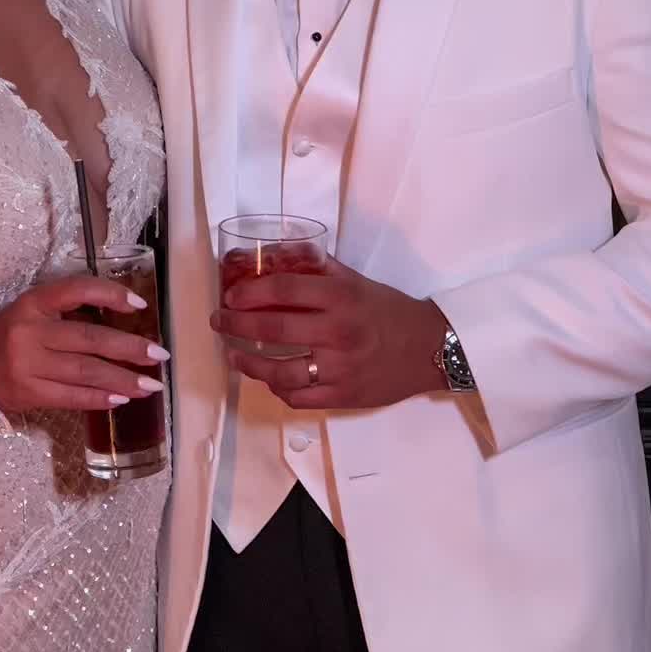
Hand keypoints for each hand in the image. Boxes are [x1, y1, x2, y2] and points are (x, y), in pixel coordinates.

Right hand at [0, 273, 167, 413]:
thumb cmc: (10, 335)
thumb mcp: (32, 312)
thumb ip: (67, 312)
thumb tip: (122, 323)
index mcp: (33, 302)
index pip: (76, 290)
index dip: (110, 294)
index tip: (139, 305)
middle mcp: (30, 330)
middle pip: (90, 338)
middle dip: (130, 348)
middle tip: (159, 355)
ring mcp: (28, 363)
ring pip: (85, 371)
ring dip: (122, 379)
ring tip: (150, 385)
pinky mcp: (28, 392)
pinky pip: (71, 396)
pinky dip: (99, 398)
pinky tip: (121, 399)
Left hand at [211, 257, 446, 411]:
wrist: (430, 348)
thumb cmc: (389, 311)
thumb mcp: (356, 280)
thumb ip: (319, 269)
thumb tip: (277, 255)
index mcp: (340, 298)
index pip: (284, 291)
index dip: (249, 293)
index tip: (230, 295)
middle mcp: (338, 333)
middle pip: (273, 330)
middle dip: (236, 325)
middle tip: (220, 322)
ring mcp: (339, 368)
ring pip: (280, 371)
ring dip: (249, 364)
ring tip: (234, 356)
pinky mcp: (343, 396)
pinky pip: (298, 397)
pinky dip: (277, 388)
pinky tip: (268, 379)